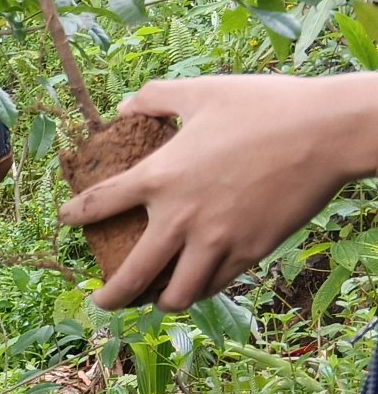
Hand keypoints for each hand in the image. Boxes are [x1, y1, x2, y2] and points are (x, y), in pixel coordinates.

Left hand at [58, 73, 377, 311]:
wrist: (328, 132)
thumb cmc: (266, 107)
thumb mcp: (204, 91)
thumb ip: (157, 97)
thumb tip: (127, 105)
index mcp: (160, 177)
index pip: (98, 205)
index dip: (75, 215)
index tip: (66, 220)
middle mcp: (180, 218)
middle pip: (130, 277)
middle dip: (110, 298)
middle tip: (101, 302)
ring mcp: (215, 241)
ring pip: (177, 295)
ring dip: (160, 301)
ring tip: (154, 299)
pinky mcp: (249, 253)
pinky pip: (215, 285)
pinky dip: (201, 289)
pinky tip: (196, 285)